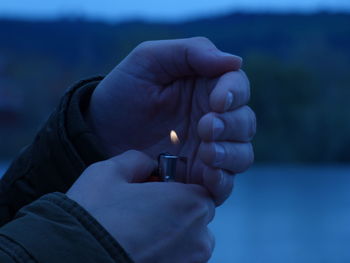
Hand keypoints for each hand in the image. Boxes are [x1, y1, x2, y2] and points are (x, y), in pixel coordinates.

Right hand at [67, 150, 214, 262]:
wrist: (70, 258)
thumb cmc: (93, 217)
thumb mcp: (111, 172)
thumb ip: (138, 160)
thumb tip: (148, 165)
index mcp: (190, 204)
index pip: (199, 191)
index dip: (176, 190)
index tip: (155, 192)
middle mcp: (199, 238)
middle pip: (196, 217)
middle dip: (175, 212)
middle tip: (142, 213)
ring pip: (188, 242)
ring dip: (170, 235)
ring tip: (136, 233)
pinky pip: (177, 259)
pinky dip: (163, 253)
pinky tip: (136, 248)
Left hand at [86, 37, 255, 204]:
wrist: (99, 131)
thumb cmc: (123, 91)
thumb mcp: (149, 60)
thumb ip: (191, 53)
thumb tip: (235, 61)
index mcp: (206, 87)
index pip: (238, 87)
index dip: (235, 93)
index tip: (216, 101)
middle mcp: (212, 118)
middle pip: (245, 123)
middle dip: (230, 126)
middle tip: (204, 127)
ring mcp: (207, 148)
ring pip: (242, 154)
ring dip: (230, 153)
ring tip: (206, 151)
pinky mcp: (197, 175)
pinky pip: (224, 183)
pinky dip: (223, 180)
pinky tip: (206, 173)